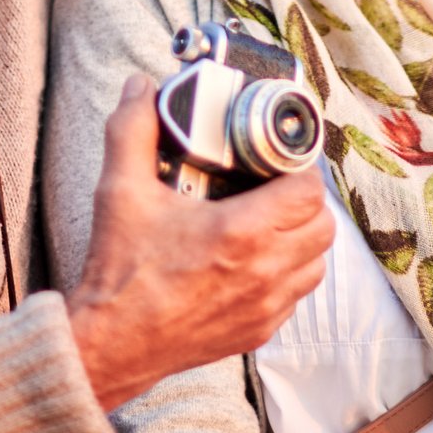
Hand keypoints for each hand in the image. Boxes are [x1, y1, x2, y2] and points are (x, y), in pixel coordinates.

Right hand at [67, 75, 334, 411]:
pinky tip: (255, 259)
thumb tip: (142, 87)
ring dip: (301, 236)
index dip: (298, 167)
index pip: (309, 189)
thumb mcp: (120, 190)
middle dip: (304, 199)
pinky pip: (296, 295)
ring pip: (316, 262)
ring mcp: (265, 306)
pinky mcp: (258, 332)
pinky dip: (287, 272)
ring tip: (268, 219)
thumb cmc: (119, 273)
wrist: (110, 345)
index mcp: (241, 233)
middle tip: (273, 185)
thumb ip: (133, 129)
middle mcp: (264, 272)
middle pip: (322, 224)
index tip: (275, 160)